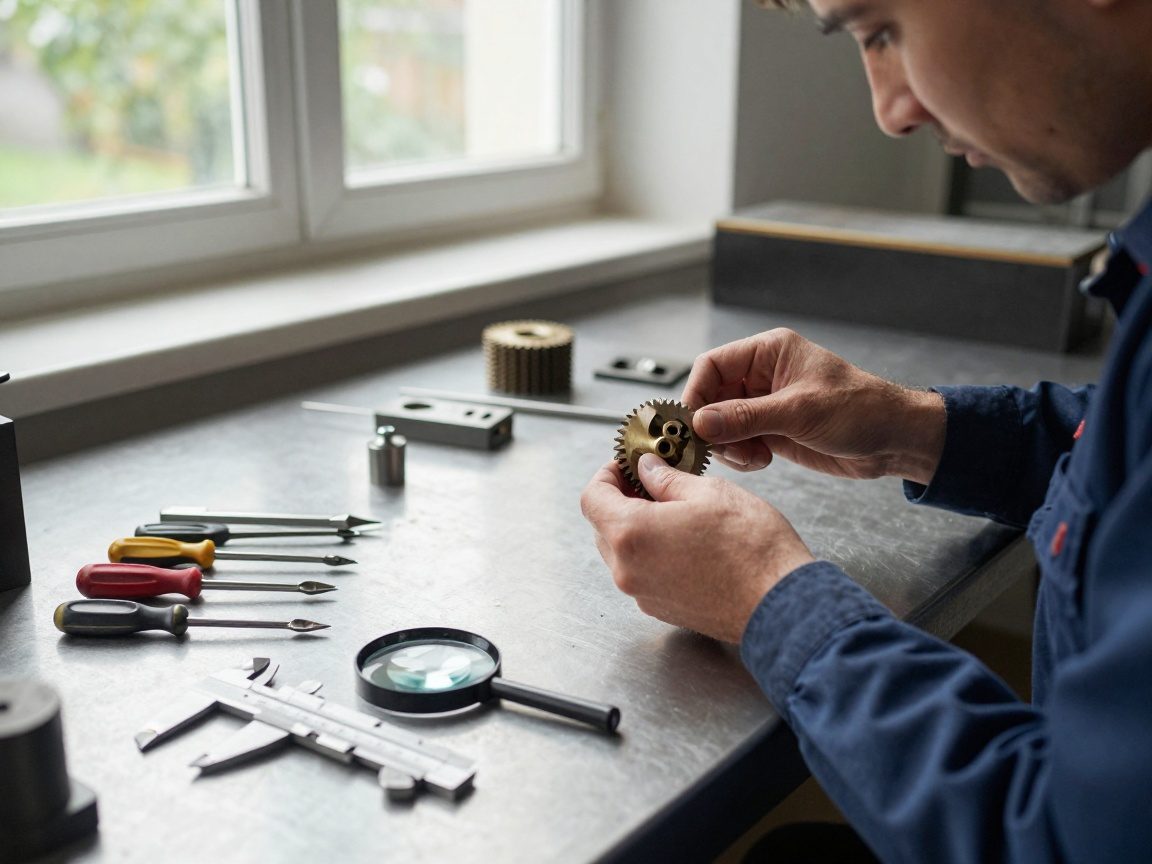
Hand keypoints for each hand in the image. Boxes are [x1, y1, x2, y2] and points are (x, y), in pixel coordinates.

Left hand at [580, 454, 814, 642]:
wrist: (781, 605)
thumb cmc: (752, 547)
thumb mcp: (707, 492)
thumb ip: (666, 478)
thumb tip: (647, 468)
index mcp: (631, 534)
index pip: (592, 498)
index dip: (607, 475)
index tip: (627, 464)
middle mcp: (628, 570)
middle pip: (603, 527)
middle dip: (622, 499)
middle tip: (652, 480)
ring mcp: (643, 594)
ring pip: (622, 552)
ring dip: (637, 527)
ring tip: (673, 508)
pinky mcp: (661, 609)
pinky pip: (642, 573)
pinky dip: (651, 552)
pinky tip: (684, 539)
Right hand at [682, 328, 944, 484]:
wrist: (894, 440)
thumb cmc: (861, 409)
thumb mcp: (800, 411)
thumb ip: (746, 417)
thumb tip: (701, 422)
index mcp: (769, 353)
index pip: (712, 365)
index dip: (697, 394)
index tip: (692, 424)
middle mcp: (762, 376)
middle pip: (711, 397)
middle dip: (713, 426)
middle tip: (720, 448)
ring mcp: (765, 404)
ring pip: (721, 424)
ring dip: (729, 445)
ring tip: (752, 456)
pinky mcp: (772, 430)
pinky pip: (738, 442)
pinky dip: (741, 455)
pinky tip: (762, 460)